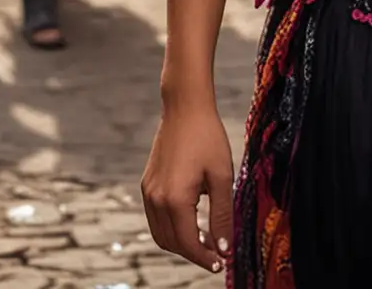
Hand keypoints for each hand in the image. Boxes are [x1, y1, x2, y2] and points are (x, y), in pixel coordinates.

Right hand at [141, 97, 234, 272]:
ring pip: (161, 233)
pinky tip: (192, 219)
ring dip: (181, 242)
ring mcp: (148, 191)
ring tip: (206, 238)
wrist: (185, 107)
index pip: (187, 244)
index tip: (221, 264)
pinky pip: (156, 217)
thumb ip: (222, 216)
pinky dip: (172, 227)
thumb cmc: (207, 137)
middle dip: (193, 253)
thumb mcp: (222, 177)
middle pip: (171, 243)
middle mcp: (156, 198)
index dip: (204, 258)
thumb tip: (224, 249)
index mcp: (175, 199)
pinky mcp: (147, 183)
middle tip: (217, 252)